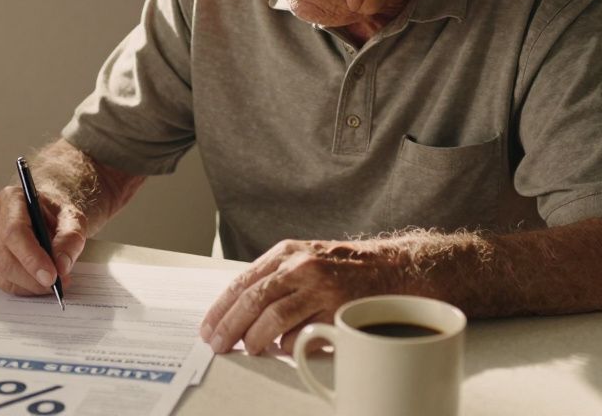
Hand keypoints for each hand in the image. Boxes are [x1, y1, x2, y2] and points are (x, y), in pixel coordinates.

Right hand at [0, 185, 88, 296]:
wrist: (44, 212)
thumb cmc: (55, 212)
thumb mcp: (73, 218)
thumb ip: (71, 238)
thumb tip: (61, 266)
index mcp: (10, 199)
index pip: (14, 231)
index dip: (32, 258)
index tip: (52, 276)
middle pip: (4, 257)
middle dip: (32, 278)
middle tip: (58, 284)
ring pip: (1, 273)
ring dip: (29, 285)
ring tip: (53, 283)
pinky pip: (0, 281)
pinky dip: (22, 287)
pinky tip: (38, 282)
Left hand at [199, 239, 410, 355]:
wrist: (395, 268)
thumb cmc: (346, 267)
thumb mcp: (306, 258)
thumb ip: (275, 278)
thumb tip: (240, 313)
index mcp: (288, 252)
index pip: (243, 281)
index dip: (221, 308)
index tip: (207, 327)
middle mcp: (302, 266)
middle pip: (253, 299)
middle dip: (229, 326)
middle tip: (217, 345)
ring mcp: (322, 289)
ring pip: (274, 317)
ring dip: (255, 338)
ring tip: (248, 348)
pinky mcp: (339, 311)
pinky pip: (304, 334)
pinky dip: (289, 345)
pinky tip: (284, 348)